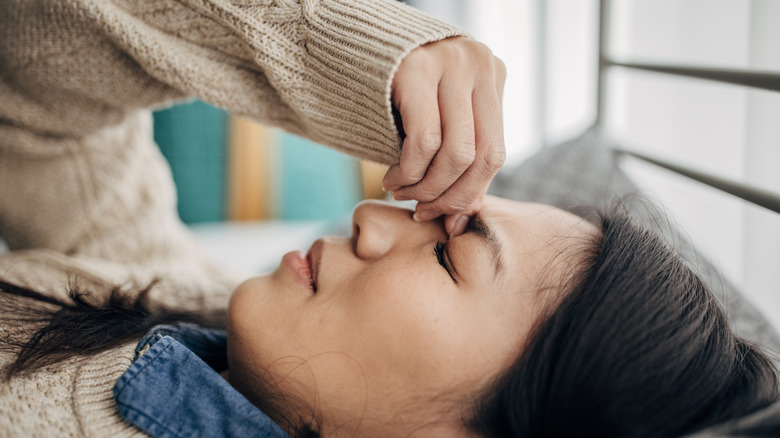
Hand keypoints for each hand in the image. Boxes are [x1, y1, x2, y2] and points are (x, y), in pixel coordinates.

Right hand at [382, 37, 505, 236]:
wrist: (350, 45)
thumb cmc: (396, 92)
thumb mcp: (439, 120)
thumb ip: (458, 162)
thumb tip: (461, 220)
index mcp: (491, 75)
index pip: (495, 152)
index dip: (470, 194)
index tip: (445, 216)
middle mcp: (478, 64)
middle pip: (480, 155)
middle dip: (449, 196)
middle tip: (421, 210)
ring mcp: (450, 63)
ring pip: (455, 153)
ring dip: (426, 187)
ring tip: (402, 193)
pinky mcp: (416, 69)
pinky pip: (424, 141)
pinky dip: (409, 172)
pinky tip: (392, 178)